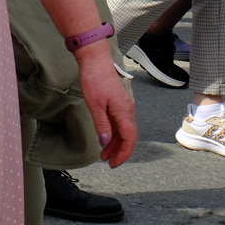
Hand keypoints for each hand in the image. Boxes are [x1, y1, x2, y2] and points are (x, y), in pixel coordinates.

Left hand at [74, 43, 137, 166]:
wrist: (95, 60)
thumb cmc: (94, 79)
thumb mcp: (94, 104)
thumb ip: (101, 124)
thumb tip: (106, 142)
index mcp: (124, 112)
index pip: (129, 139)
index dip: (123, 154)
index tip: (113, 163)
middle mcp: (128, 110)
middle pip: (128, 136)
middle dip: (120, 151)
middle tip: (107, 162)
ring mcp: (124, 106)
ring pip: (124, 130)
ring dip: (116, 143)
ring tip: (104, 153)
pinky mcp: (119, 103)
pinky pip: (120, 122)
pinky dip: (115, 133)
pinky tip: (106, 137)